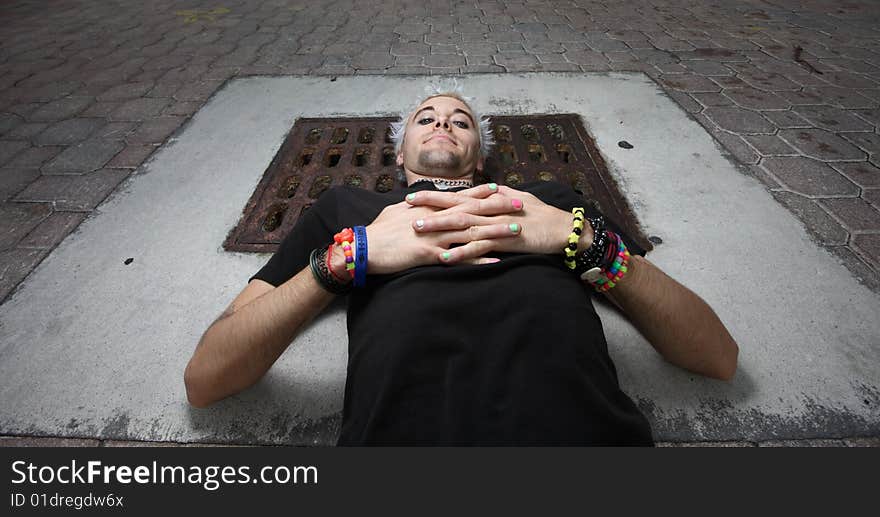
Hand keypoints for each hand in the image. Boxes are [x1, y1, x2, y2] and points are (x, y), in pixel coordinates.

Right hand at [364, 197, 522, 274]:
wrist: (363, 247)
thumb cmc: (378, 231)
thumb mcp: (396, 211)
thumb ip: (413, 207)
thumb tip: (419, 201)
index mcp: (429, 208)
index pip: (460, 197)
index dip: (480, 193)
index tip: (500, 188)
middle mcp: (435, 219)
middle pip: (473, 211)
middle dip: (498, 208)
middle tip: (521, 205)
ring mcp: (434, 236)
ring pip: (471, 232)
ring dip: (496, 231)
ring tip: (517, 231)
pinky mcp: (429, 254)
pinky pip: (459, 258)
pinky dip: (478, 259)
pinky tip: (496, 260)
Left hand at [405, 183, 593, 262]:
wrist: (563, 228)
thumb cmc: (541, 215)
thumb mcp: (517, 200)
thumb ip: (498, 196)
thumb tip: (484, 191)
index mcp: (490, 201)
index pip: (457, 197)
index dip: (435, 196)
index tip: (414, 196)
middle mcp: (490, 211)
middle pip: (454, 207)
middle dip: (429, 207)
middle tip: (405, 207)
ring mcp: (496, 226)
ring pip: (462, 225)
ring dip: (439, 227)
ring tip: (418, 230)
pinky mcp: (504, 242)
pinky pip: (479, 247)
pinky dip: (462, 252)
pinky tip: (445, 257)